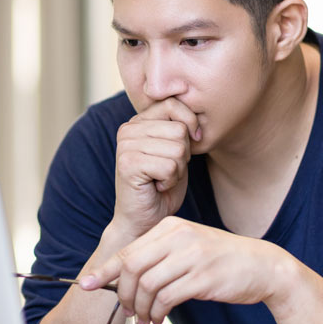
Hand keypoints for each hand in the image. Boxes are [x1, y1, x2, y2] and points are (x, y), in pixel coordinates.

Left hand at [79, 216, 290, 323]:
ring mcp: (191, 256)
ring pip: (147, 285)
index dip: (105, 270)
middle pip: (133, 267)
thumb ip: (157, 256)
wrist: (262, 266)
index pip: (128, 250)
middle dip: (125, 294)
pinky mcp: (203, 278)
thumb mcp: (186, 247)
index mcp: (170, 226)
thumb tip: (122, 279)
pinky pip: (166, 298)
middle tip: (129, 310)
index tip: (86, 285)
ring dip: (142, 308)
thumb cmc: (220, 260)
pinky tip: (161, 318)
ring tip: (147, 319)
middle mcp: (178, 236)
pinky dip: (158, 312)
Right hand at [112, 98, 200, 238]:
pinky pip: (170, 166)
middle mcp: (127, 129)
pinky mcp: (128, 164)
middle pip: (179, 129)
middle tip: (166, 170)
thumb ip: (179, 128)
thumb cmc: (162, 186)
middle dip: (183, 155)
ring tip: (161, 178)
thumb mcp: (175, 150)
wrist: (144, 219)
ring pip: (178, 149)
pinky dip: (170, 180)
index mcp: (137, 121)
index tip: (191, 144)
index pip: (173, 104)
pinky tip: (156, 186)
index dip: (190, 123)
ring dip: (177, 170)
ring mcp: (125, 146)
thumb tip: (197, 116)